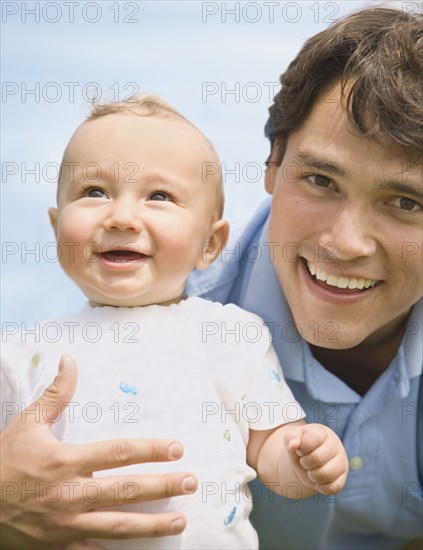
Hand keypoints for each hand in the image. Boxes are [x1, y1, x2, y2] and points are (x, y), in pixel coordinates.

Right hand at [0, 355, 197, 549]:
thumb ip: (55, 394)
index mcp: (65, 462)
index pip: (118, 453)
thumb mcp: (26, 423)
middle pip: (126, 490)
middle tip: (192, 481)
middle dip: (163, 486)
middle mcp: (70, 494)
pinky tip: (142, 548)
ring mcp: (66, 525)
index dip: (150, 449)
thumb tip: (70, 361)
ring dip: (153, 524)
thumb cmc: (3, 462)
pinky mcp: (60, 546)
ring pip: (118, 526)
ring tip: (181, 520)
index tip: (177, 448)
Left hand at [283, 423, 348, 494]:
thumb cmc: (300, 447)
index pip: (313, 439)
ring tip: (310, 470)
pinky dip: (320, 486)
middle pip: (317, 458)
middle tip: (304, 460)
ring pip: (325, 474)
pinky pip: (331, 488)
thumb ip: (290, 437)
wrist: (308, 460)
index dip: (302, 447)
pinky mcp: (342, 479)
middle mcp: (336, 446)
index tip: (300, 448)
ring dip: (311, 475)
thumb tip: (292, 445)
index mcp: (323, 433)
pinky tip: (317, 479)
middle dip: (305, 462)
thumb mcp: (292, 439)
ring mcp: (341, 463)